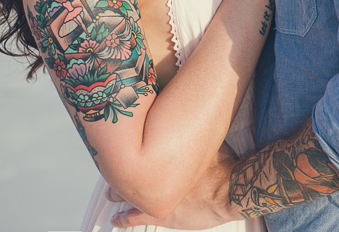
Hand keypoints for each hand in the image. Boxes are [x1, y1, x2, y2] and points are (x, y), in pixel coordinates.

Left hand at [108, 145, 241, 228]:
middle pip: (129, 171)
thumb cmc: (222, 169)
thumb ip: (200, 137)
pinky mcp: (158, 214)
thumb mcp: (212, 143)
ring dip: (118, 193)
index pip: (141, 152)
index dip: (133, 153)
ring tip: (111, 194)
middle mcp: (156, 175)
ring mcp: (155, 196)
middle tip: (114, 171)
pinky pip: (133, 218)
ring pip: (126, 194)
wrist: (227, 192)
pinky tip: (116, 219)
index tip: (129, 149)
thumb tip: (201, 120)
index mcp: (167, 157)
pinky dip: (123, 218)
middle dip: (121, 172)